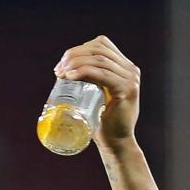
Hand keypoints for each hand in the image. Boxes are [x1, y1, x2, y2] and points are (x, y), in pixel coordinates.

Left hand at [55, 35, 140, 149]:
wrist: (116, 144)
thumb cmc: (102, 124)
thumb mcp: (97, 96)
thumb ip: (90, 82)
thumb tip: (64, 73)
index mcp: (125, 67)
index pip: (101, 45)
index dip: (79, 49)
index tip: (63, 64)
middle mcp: (131, 70)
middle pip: (99, 49)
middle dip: (74, 55)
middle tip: (58, 70)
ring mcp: (130, 79)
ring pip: (99, 60)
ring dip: (76, 63)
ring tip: (61, 73)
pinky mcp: (126, 90)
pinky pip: (102, 74)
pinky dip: (84, 72)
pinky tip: (71, 76)